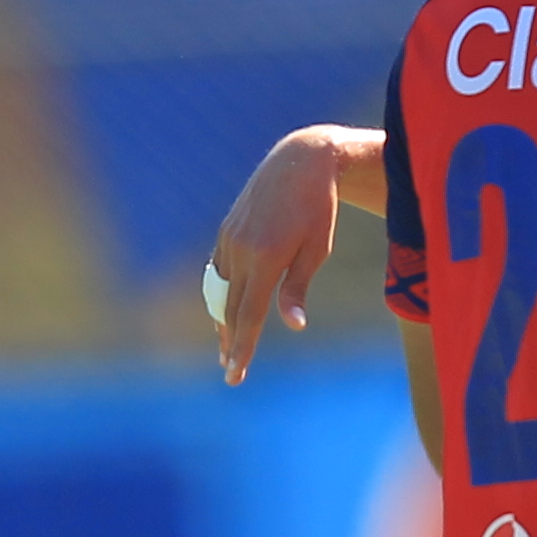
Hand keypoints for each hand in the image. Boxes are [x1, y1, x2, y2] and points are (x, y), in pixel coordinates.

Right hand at [208, 127, 369, 383]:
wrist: (298, 162)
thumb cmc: (318, 209)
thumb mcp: (316, 250)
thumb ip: (297, 289)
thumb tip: (293, 327)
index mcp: (266, 258)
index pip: (250, 315)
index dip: (243, 348)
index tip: (235, 374)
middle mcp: (241, 250)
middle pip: (230, 309)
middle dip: (231, 343)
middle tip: (231, 371)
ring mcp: (229, 239)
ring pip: (220, 292)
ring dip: (222, 322)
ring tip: (226, 348)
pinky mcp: (226, 231)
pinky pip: (218, 272)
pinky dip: (220, 295)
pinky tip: (226, 311)